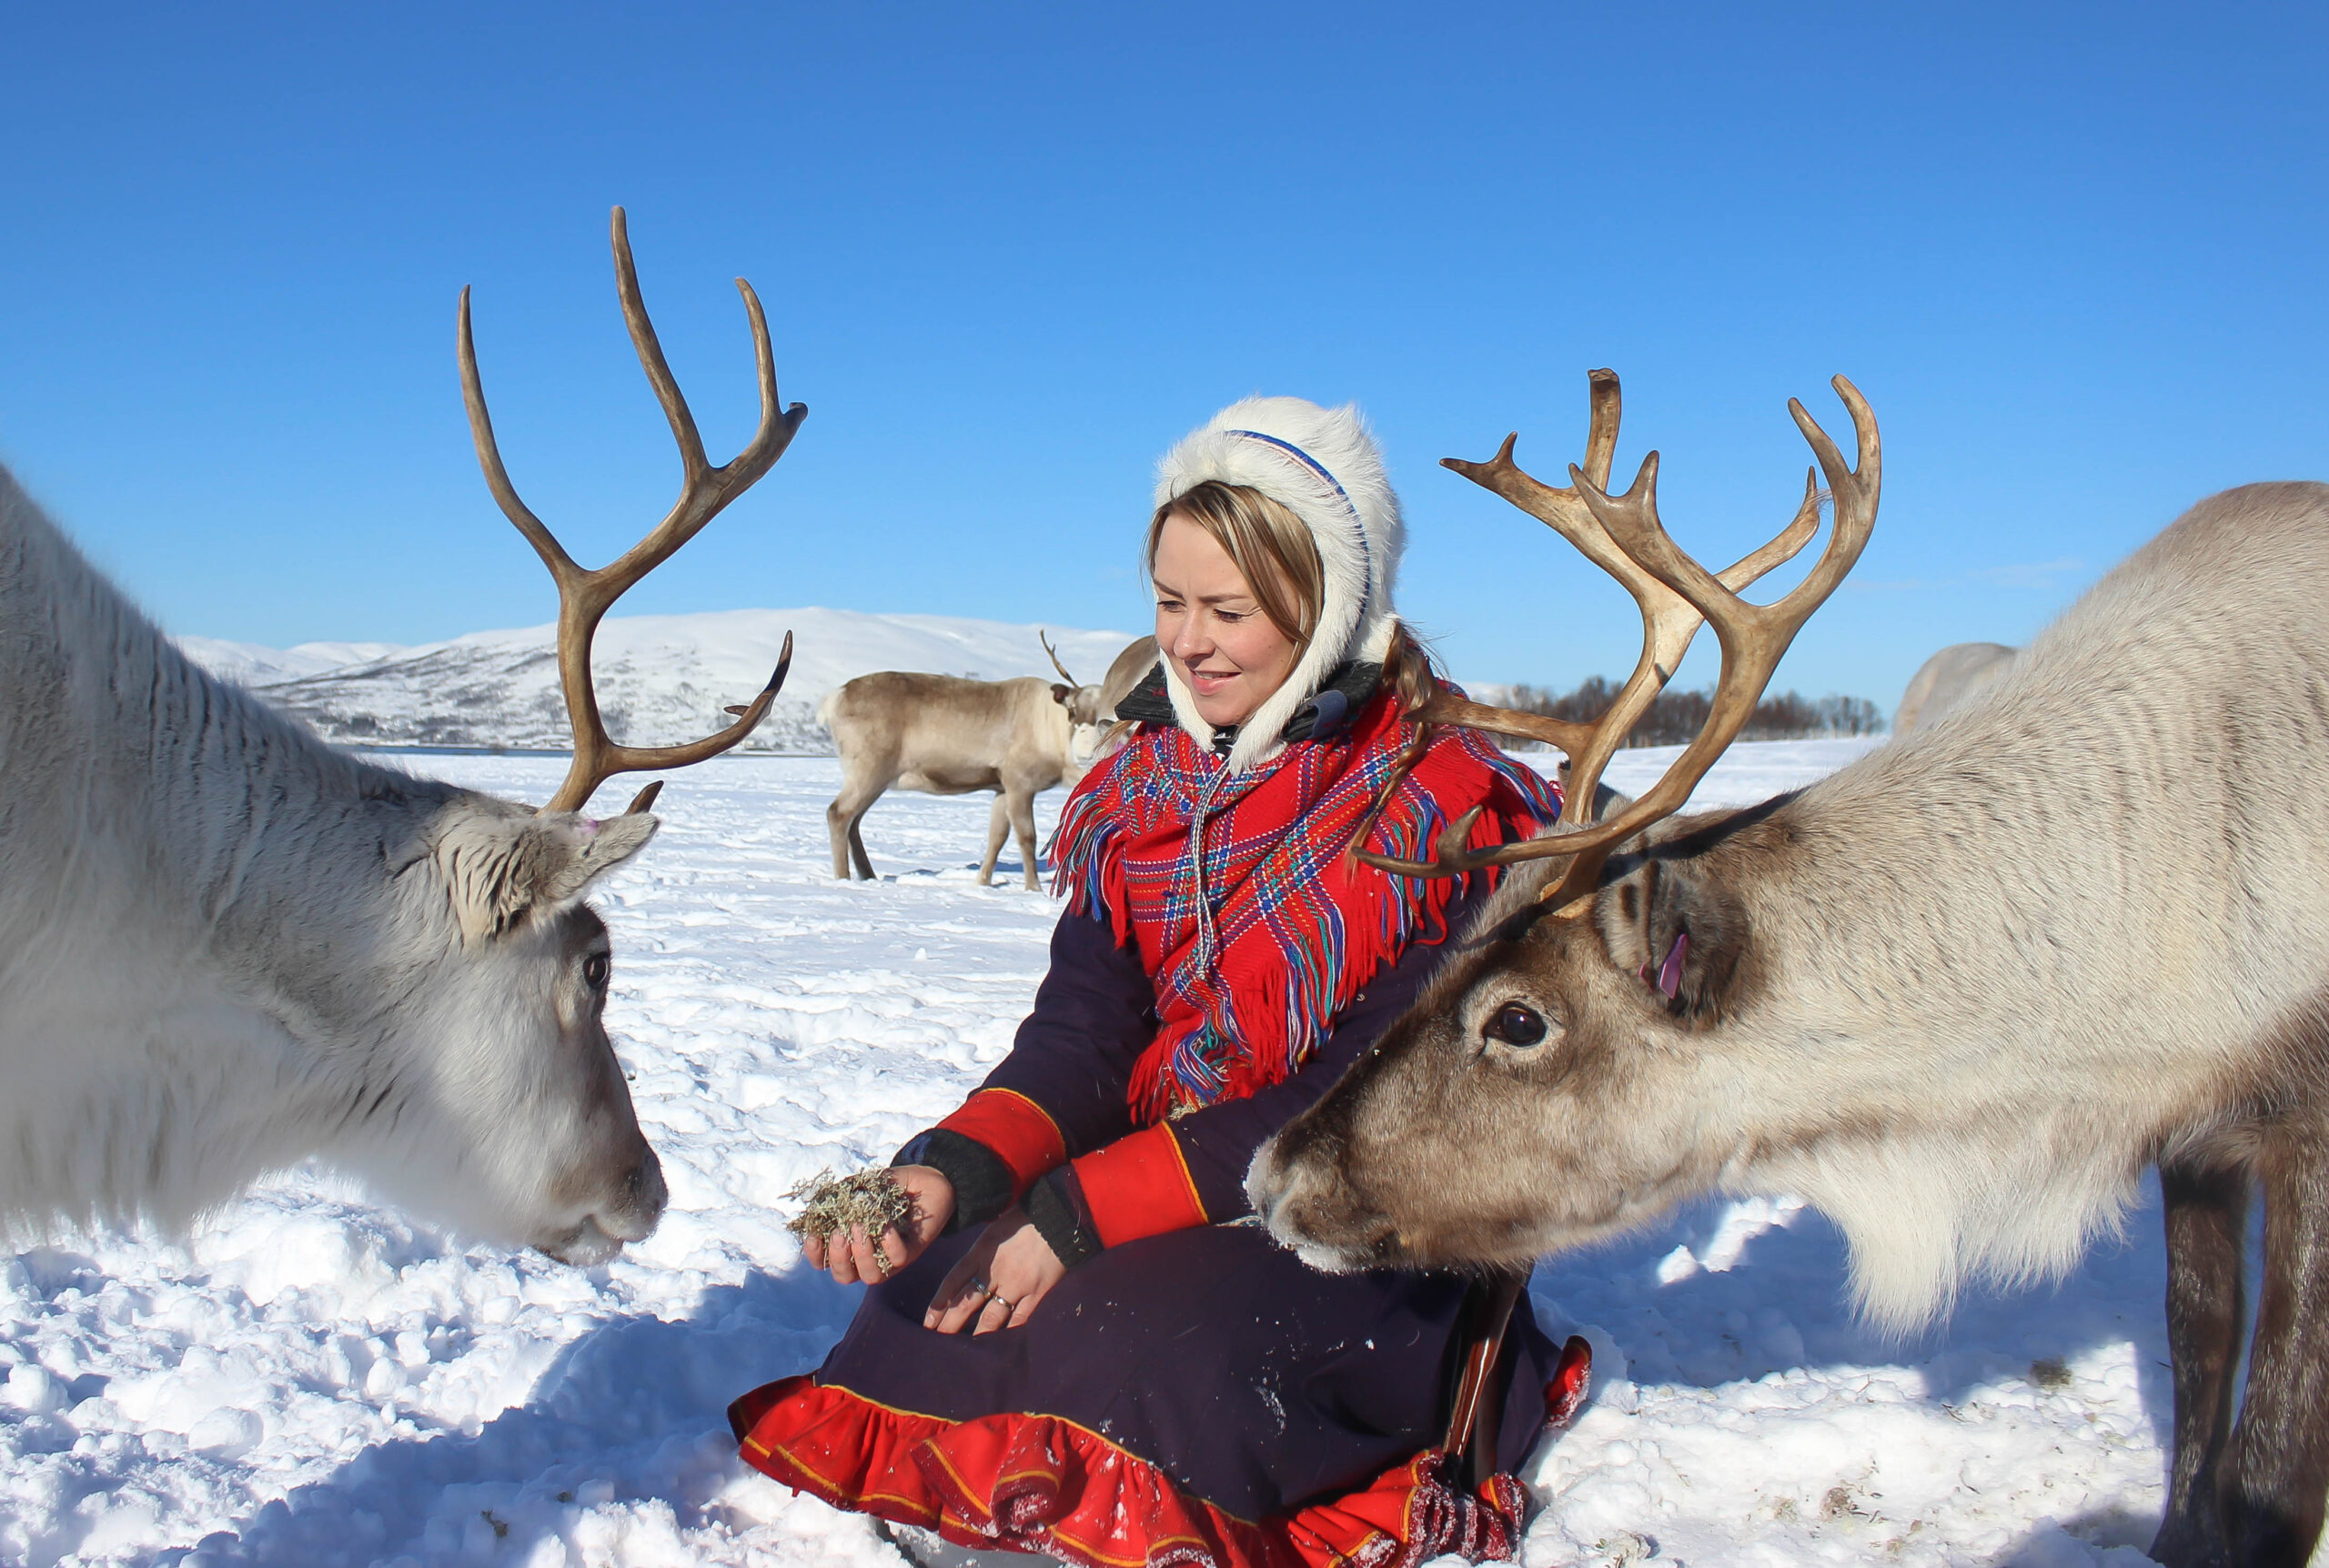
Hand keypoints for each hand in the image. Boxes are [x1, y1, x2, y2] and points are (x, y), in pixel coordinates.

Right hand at [801, 1165, 953, 1286]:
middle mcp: (867, 1256)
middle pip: (844, 1276)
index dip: (815, 1255)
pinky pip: (897, 1260)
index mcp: (849, 1243)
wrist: (926, 1180)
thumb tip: (821, 1204)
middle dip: (838, 1257)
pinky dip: (889, 1244)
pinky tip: (887, 1224)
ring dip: (862, 1255)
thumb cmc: (889, 1186)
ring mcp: (889, 1258)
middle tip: (839, 1233)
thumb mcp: (861, 1187)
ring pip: (871, 1276)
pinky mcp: (911, 1253)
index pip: (825, 1262)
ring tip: (861, 1228)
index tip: (814, 1237)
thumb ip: (841, 1196)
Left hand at [926, 1206, 1065, 1334]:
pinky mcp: (1037, 1292)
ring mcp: (1016, 1284)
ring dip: (976, 1334)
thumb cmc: (1025, 1219)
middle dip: (951, 1323)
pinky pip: (1020, 1318)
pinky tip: (1000, 1344)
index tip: (929, 1321)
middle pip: (967, 1302)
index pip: (953, 1281)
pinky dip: (1009, 1332)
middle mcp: (995, 1271)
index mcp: (981, 1252)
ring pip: (991, 1317)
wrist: (1059, 1217)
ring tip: (966, 1351)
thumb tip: (969, 1271)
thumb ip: (980, 1252)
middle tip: (939, 1340)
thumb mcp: (993, 1230)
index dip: (939, 1303)